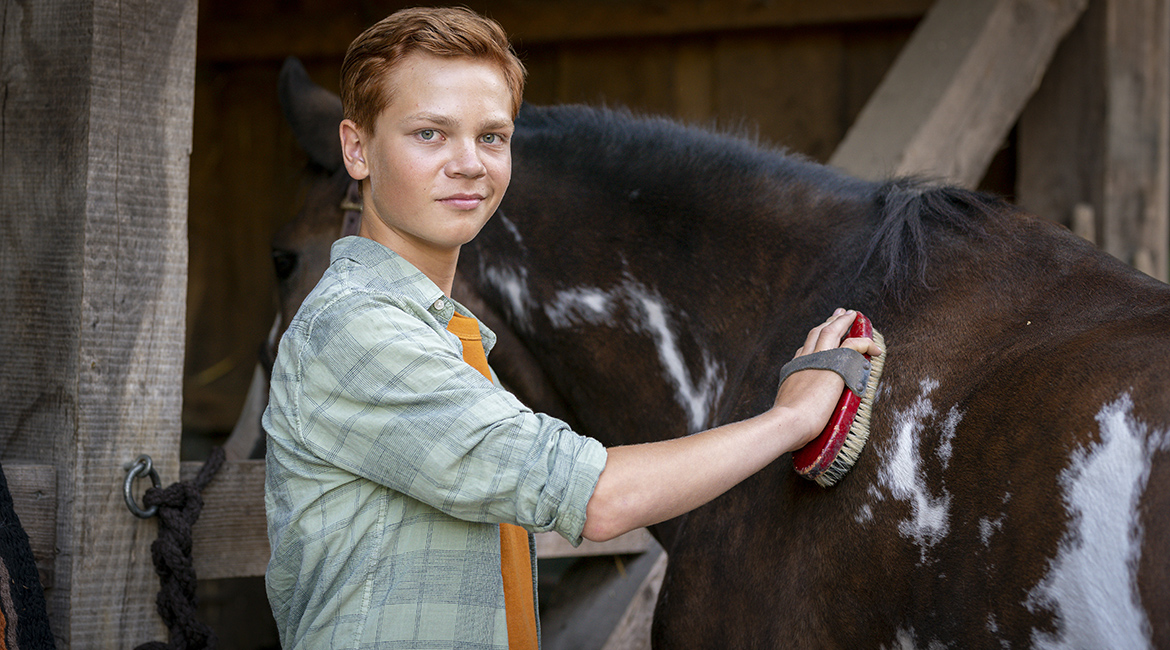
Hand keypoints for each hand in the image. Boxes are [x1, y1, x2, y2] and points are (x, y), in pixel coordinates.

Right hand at [773, 309, 884, 450]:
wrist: (790, 420)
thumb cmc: (788, 424)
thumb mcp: (788, 411)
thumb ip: (794, 409)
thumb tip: (798, 425)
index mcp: (793, 371)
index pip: (804, 351)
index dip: (814, 343)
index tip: (821, 338)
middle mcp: (804, 360)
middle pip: (816, 334)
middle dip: (828, 323)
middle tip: (838, 314)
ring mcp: (818, 359)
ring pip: (831, 331)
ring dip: (842, 321)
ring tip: (852, 315)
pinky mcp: (835, 363)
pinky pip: (853, 344)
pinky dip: (865, 342)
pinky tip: (875, 346)